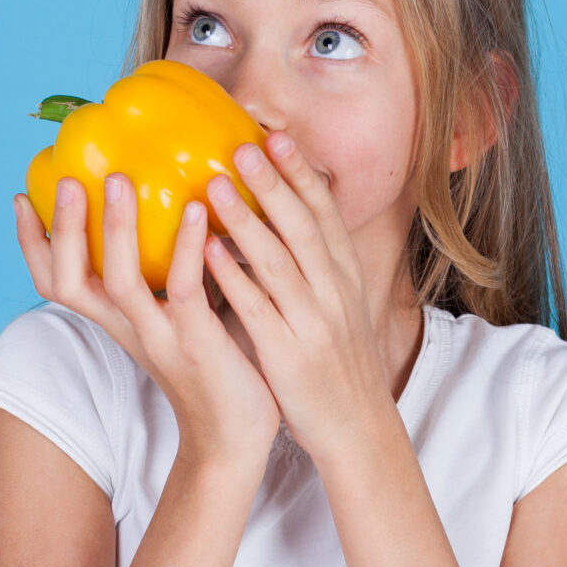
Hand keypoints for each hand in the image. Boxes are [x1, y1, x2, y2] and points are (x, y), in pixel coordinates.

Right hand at [15, 174, 279, 472]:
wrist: (235, 442)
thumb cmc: (217, 370)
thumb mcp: (179, 320)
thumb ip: (170, 277)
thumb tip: (181, 209)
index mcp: (117, 323)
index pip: (56, 283)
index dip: (31, 244)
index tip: (21, 196)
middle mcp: (128, 330)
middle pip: (69, 282)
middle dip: (61, 230)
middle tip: (66, 179)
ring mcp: (160, 338)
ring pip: (120, 282)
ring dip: (116, 230)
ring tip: (120, 181)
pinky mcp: (198, 344)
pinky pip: (186, 290)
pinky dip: (186, 249)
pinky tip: (196, 211)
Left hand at [199, 133, 402, 465]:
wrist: (357, 429)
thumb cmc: (336, 364)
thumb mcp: (338, 307)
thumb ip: (315, 266)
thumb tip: (286, 221)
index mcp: (344, 279)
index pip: (325, 216)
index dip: (302, 176)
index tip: (279, 138)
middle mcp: (333, 294)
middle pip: (303, 228)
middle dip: (275, 184)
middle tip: (244, 144)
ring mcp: (312, 324)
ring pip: (279, 262)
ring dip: (248, 220)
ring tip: (216, 185)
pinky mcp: (288, 356)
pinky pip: (258, 310)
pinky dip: (235, 278)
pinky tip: (210, 252)